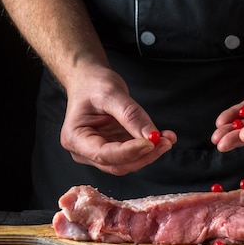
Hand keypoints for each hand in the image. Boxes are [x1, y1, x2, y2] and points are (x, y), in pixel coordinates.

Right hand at [60, 65, 176, 174]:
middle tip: (165, 141)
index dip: (129, 151)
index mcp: (76, 138)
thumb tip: (151, 136)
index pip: (104, 154)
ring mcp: (100, 152)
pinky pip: (134, 154)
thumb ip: (130, 115)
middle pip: (118, 164)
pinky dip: (150, 148)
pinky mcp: (115, 149)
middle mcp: (85, 151)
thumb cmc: (93, 84)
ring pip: (129, 162)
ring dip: (150, 153)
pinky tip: (163, 137)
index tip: (151, 142)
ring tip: (167, 138)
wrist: (90, 80)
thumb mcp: (111, 93)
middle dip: (144, 155)